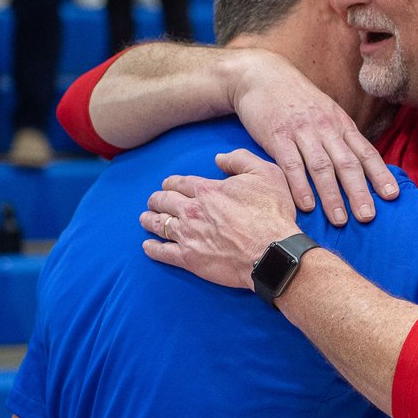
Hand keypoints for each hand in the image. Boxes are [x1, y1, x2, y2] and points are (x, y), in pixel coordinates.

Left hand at [141, 149, 298, 288]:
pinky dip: (152, 248)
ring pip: (159, 224)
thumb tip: (219, 158)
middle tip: (153, 201)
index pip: (180, 183)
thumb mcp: (265, 173)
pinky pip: (163, 252)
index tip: (168, 184)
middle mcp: (192, 211)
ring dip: (149, 219)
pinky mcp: (189, 259)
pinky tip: (148, 246)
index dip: (171, 183)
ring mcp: (188, 235)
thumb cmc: (272, 213)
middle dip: (156, 199)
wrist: (272, 252)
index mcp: (207, 190)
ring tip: (145, 218)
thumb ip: (240, 159)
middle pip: (164, 201)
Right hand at [230, 51, 398, 225]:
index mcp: (340, 124)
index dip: (380, 174)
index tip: (392, 196)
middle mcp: (325, 128)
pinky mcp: (277, 135)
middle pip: (347, 163)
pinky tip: (306, 205)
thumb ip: (341, 138)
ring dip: (332, 195)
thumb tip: (362, 167)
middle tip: (368, 216)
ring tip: (340, 219)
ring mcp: (301, 131)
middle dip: (359, 191)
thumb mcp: (326, 112)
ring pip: (321, 166)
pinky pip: (291, 164)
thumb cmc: (297, 99)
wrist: (262, 76)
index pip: (366, 152)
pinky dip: (300, 186)